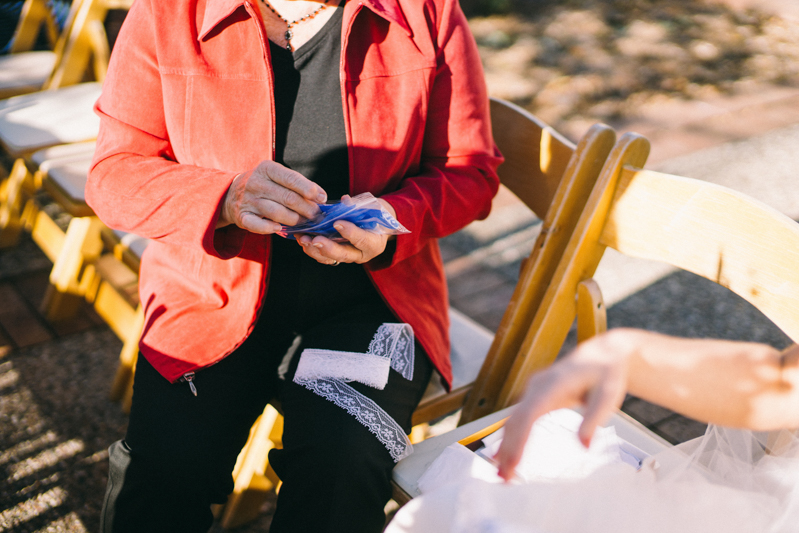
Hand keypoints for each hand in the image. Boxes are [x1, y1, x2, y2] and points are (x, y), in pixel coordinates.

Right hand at [218, 160, 327, 233]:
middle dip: (306, 209)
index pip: (292, 179)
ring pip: (276, 212)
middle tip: (317, 216)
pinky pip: (257, 225)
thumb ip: (297, 184)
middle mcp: (256, 182)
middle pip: (288, 198)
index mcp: (267, 169)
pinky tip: (280, 229)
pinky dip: (270, 228)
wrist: (231, 193)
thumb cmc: (265, 185)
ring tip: (304, 223)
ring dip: (294, 220)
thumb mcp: (277, 177)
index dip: (310, 190)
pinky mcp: (242, 216)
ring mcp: (248, 200)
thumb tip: (321, 197)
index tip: (322, 199)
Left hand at [296, 197, 395, 265]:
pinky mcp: (336, 256)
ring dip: (314, 250)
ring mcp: (348, 257)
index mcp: (374, 243)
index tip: (337, 223)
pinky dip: (311, 249)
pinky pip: (323, 256)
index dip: (350, 232)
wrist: (375, 224)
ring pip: (330, 258)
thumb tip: (345, 200)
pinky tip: (302, 239)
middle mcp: (361, 254)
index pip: (362, 240)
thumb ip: (359, 206)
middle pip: (343, 254)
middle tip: (315, 240)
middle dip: (328, 248)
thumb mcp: (372, 208)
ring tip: (303, 239)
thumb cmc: (375, 214)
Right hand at [495, 330, 637, 481]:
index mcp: (553, 384)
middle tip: (504, 479)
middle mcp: (537, 386)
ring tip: (503, 475)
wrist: (603, 355)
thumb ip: (593, 419)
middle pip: (516, 420)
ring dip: (506, 447)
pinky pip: (519, 419)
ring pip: (513, 421)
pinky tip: (504, 456)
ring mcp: (533, 390)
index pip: (529, 415)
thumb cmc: (606, 375)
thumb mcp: (608, 396)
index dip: (519, 440)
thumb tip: (583, 447)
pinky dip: (511, 439)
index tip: (514, 463)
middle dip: (508, 449)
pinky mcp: (535, 397)